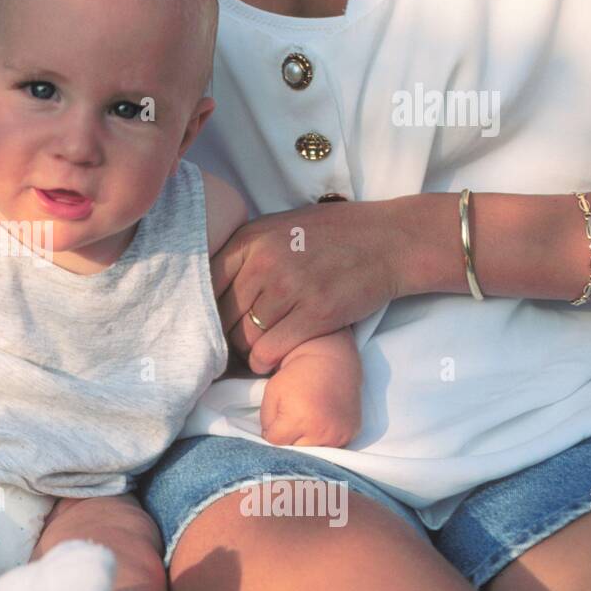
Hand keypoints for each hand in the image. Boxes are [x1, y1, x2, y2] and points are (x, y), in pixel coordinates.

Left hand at [211, 198, 411, 374]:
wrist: (387, 241)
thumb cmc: (330, 236)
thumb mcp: (277, 228)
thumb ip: (244, 253)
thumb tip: (206, 286)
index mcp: (250, 239)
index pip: (205, 283)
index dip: (203, 309)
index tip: (206, 322)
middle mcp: (265, 262)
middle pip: (223, 315)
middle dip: (223, 335)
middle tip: (227, 346)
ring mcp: (290, 288)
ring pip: (243, 337)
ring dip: (244, 351)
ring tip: (250, 353)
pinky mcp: (315, 314)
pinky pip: (269, 350)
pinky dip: (264, 362)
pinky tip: (267, 361)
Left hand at [259, 357, 361, 447]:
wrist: (331, 362)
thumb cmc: (298, 375)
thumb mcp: (272, 392)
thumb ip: (266, 420)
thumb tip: (269, 438)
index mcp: (299, 420)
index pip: (276, 441)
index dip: (272, 431)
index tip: (276, 420)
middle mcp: (321, 432)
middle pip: (295, 450)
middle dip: (290, 438)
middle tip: (294, 418)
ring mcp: (339, 434)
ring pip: (314, 451)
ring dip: (308, 441)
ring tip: (308, 420)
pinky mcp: (350, 433)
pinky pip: (332, 446)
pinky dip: (325, 439)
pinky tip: (322, 422)